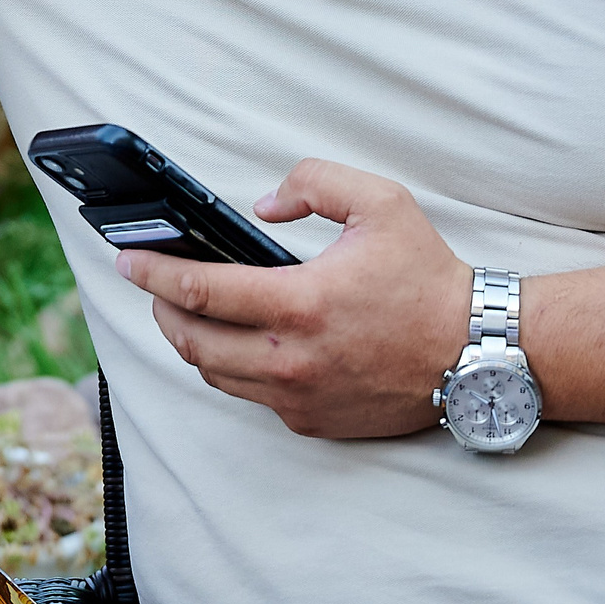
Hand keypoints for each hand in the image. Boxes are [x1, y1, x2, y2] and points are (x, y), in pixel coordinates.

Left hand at [116, 158, 472, 438]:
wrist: (477, 353)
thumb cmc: (429, 279)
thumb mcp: (380, 202)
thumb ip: (313, 182)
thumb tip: (263, 206)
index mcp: (299, 304)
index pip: (196, 289)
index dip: (151, 271)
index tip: (126, 258)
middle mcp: (291, 359)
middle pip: (189, 340)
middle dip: (159, 308)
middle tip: (152, 283)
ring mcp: (299, 397)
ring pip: (213, 373)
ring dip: (190, 341)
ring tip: (186, 310)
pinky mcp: (312, 421)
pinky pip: (251, 396)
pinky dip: (233, 367)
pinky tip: (238, 341)